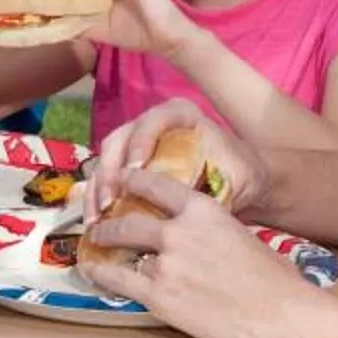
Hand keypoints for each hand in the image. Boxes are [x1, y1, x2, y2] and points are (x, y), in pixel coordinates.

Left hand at [77, 167, 329, 337]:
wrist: (281, 316)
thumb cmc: (274, 280)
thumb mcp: (243, 236)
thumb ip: (214, 229)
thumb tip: (203, 236)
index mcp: (203, 210)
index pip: (155, 184)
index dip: (132, 179)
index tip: (120, 179)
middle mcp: (178, 232)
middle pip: (128, 218)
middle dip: (108, 219)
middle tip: (98, 221)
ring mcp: (165, 264)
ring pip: (119, 246)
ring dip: (101, 243)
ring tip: (92, 244)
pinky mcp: (158, 295)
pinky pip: (118, 279)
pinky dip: (101, 273)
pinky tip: (91, 271)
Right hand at [88, 100, 262, 219]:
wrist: (242, 188)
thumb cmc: (240, 177)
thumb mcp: (235, 175)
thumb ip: (215, 181)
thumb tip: (191, 203)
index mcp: (180, 115)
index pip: (153, 120)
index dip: (141, 141)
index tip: (136, 169)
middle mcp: (151, 125)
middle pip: (119, 140)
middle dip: (109, 172)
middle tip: (109, 201)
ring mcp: (134, 146)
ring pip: (105, 161)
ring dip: (96, 189)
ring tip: (97, 218)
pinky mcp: (126, 168)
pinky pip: (103, 179)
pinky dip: (97, 199)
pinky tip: (96, 222)